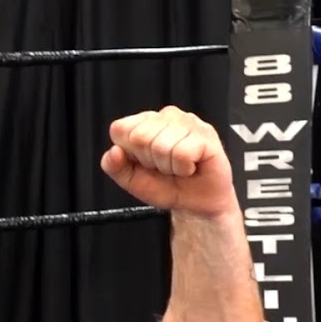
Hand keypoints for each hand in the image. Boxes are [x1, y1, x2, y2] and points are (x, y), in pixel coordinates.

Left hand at [101, 106, 238, 217]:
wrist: (195, 204)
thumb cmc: (166, 187)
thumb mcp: (130, 180)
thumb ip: (114, 166)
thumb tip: (114, 151)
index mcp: (144, 123)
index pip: (120, 129)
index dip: (129, 153)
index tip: (143, 162)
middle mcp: (165, 117)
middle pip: (140, 137)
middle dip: (149, 161)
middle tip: (163, 167)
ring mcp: (187, 122)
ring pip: (161, 146)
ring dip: (168, 166)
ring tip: (177, 168)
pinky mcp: (205, 133)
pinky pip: (182, 153)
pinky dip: (183, 168)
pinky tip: (190, 166)